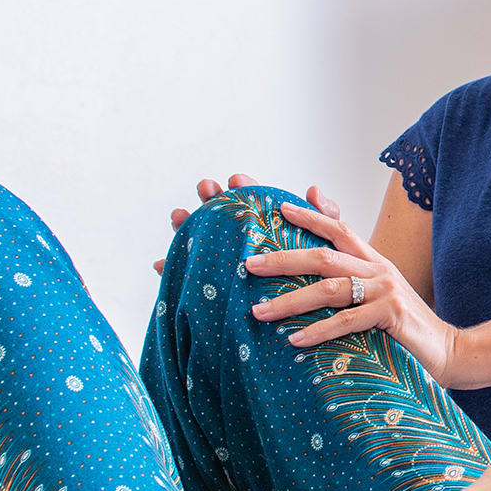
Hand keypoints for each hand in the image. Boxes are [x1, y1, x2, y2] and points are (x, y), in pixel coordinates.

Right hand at [154, 175, 349, 272]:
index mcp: (267, 225)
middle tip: (208, 190)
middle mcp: (243, 240)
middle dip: (210, 197)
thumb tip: (312, 191)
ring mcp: (226, 261)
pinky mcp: (215, 286)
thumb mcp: (330, 244)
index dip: (242, 187)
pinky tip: (161, 264)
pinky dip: (171, 268)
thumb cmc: (321, 273)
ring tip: (179, 217)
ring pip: (199, 239)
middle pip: (221, 213)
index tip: (236, 180)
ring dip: (185, 225)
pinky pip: (189, 276)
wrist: (317, 310)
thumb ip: (324, 218)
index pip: (251, 200)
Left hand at [245, 200, 463, 380]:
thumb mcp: (383, 298)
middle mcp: (380, 271)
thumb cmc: (408, 330)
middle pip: (324, 256)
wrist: (451, 351)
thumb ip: (356, 281)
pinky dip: (318, 331)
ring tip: (260, 312)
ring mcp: (386, 292)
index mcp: (376, 263)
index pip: (340, 230)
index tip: (278, 208)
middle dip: (283, 259)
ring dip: (290, 301)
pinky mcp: (391, 315)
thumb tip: (324, 270)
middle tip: (250, 264)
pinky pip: (346, 321)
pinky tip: (295, 339)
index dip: (310, 216)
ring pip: (329, 288)